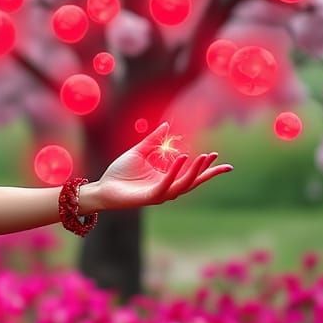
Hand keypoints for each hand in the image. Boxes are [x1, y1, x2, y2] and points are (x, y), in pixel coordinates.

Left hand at [95, 121, 232, 210]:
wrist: (102, 188)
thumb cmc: (120, 172)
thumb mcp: (139, 152)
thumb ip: (154, 140)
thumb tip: (167, 125)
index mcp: (166, 178)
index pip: (190, 173)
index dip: (205, 167)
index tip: (217, 156)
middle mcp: (166, 187)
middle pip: (193, 181)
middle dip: (207, 172)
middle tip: (220, 160)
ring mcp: (159, 193)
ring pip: (183, 185)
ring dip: (195, 171)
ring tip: (204, 157)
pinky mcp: (150, 197)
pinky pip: (166, 185)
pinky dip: (175, 173)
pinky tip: (182, 159)